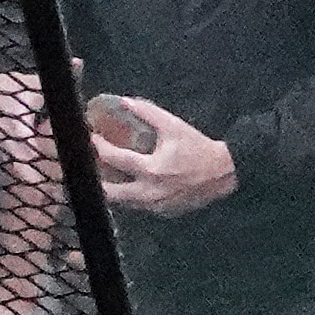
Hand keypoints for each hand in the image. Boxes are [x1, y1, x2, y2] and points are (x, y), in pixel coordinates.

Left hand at [90, 93, 241, 217]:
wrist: (223, 173)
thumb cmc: (197, 148)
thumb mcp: (174, 126)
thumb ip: (148, 112)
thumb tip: (125, 102)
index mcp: (151, 170)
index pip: (115, 159)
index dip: (99, 147)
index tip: (91, 138)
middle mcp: (150, 193)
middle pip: (110, 192)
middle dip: (97, 178)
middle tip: (92, 164)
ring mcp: (155, 207)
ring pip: (122, 202)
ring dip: (112, 189)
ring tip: (105, 174)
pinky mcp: (162, 213)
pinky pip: (138, 207)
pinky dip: (130, 196)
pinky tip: (127, 184)